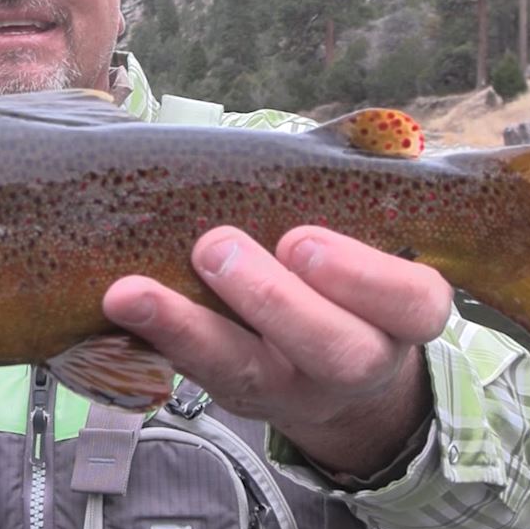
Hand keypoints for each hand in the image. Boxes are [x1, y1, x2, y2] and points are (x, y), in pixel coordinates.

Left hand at [101, 225, 451, 476]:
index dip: (360, 277)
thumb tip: (376, 129)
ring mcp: (297, 389)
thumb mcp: (380, 237)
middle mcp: (360, 360)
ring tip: (133, 291)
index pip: (411, 301)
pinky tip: (118, 311)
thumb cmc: (355, 274)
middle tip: (216, 247)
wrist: (341, 374)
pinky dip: (153, 344)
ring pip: (249, 374)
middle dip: (272, 300)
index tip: (302, 241)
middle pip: (334, 349)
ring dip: (187, 329)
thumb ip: (369, 190)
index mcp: (406, 313)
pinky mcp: (240, 398)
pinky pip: (195, 380)